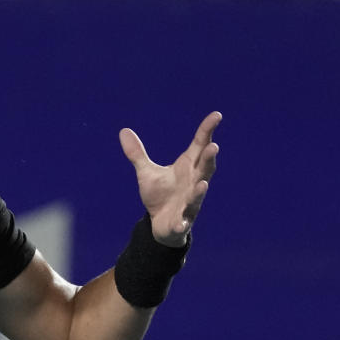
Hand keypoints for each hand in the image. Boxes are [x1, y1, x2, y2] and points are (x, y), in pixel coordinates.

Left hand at [119, 112, 221, 246]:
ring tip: (203, 184)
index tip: (216, 115)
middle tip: (214, 146)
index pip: (200, 146)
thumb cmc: (160, 195)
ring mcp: (189, 203)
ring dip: (200, 190)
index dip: (207, 130)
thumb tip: (123, 130)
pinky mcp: (180, 221)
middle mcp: (193, 183)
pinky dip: (182, 222)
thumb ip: (137, 153)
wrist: (161, 225)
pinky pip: (182, 222)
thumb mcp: (147, 172)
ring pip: (197, 195)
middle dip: (209, 159)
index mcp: (188, 168)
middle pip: (204, 169)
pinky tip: (181, 222)